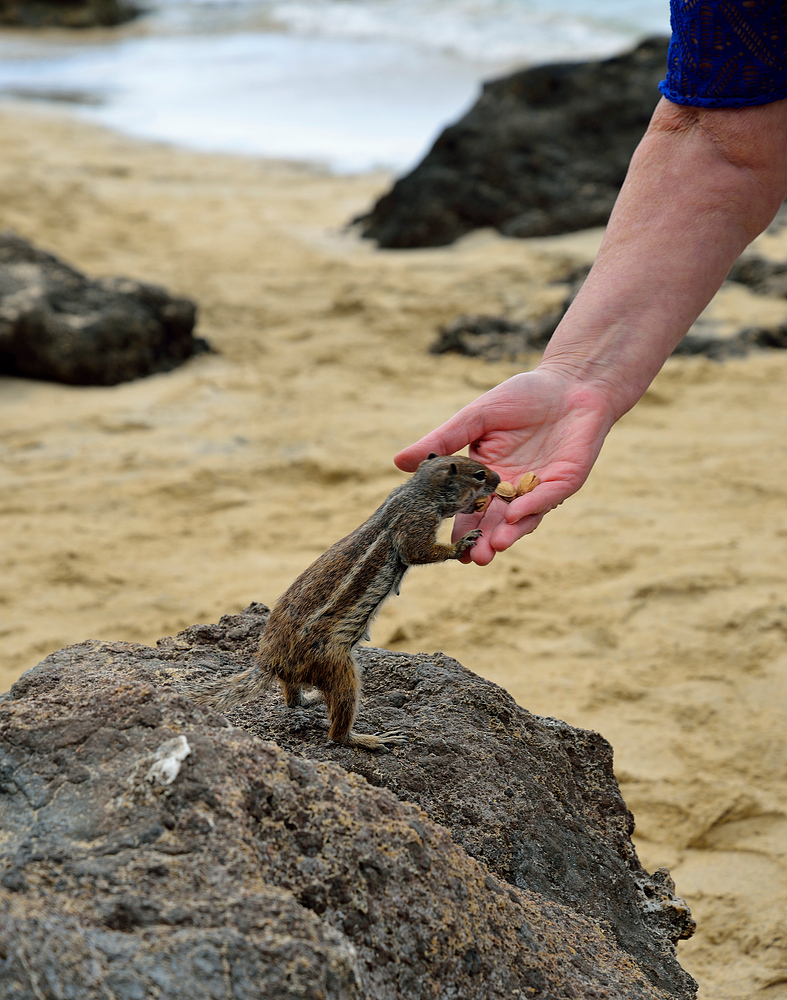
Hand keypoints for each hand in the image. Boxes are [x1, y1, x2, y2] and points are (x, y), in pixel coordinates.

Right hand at [394, 368, 615, 563]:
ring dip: (508, 534)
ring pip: (523, 518)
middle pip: (495, 522)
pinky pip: (547, 498)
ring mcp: (540, 488)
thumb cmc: (521, 396)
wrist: (570, 381)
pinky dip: (532, 507)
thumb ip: (443, 440)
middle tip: (472, 559)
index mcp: (488, 477)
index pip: (470, 508)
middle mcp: (513, 489)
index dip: (459, 528)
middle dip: (484, 541)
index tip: (444, 547)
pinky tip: (515, 515)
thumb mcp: (475, 417)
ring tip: (492, 548)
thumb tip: (399, 462)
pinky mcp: (565, 481)